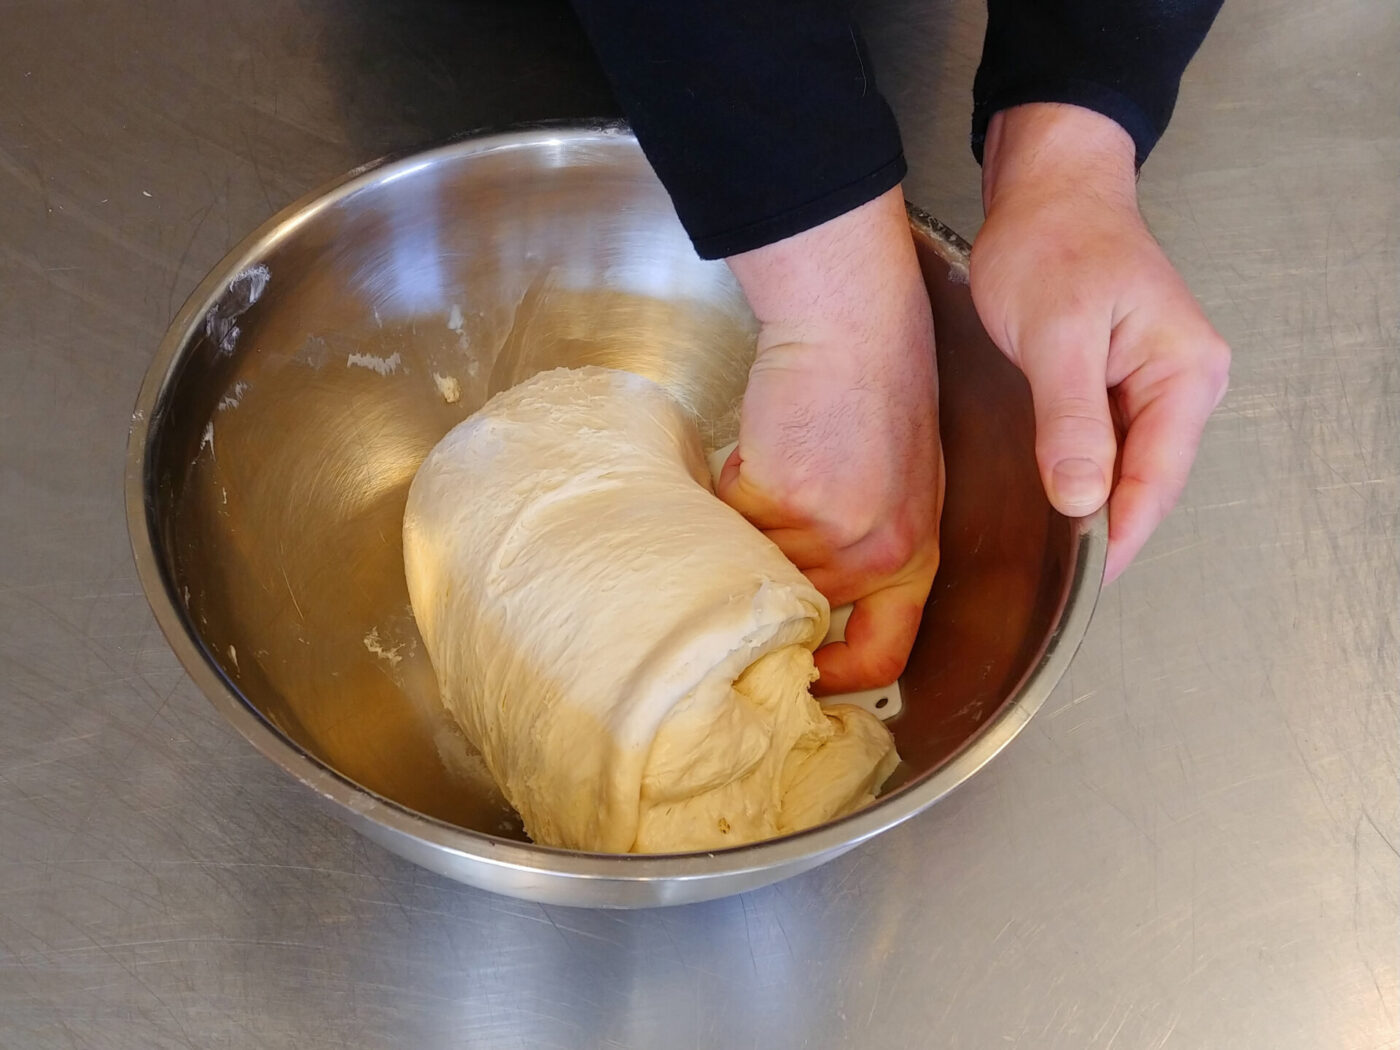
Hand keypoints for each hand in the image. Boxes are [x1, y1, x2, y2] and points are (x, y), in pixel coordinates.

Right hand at [720, 187, 944, 692]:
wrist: (852, 321)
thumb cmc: (873, 388)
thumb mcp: (897, 484)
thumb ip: (864, 548)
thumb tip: (804, 602)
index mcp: (914, 557)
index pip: (882, 656)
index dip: (831, 679)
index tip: (795, 674)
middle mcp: (880, 554)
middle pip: (797, 609)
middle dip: (765, 578)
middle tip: (750, 549)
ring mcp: (831, 528)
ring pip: (754, 562)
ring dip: (744, 524)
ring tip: (768, 471)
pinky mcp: (783, 495)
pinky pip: (730, 517)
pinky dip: (727, 486)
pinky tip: (759, 446)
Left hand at [973, 103, 1230, 580]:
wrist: (1046, 190)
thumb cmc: (1053, 243)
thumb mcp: (1056, 334)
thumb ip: (1072, 418)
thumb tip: (1084, 499)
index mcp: (1185, 373)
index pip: (1156, 481)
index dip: (1118, 536)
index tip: (1080, 584)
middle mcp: (1182, 385)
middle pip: (1145, 483)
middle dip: (1104, 530)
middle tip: (1050, 584)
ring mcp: (1153, 386)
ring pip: (1123, 470)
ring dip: (1090, 508)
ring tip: (1044, 556)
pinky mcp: (1119, 384)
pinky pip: (1105, 446)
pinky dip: (1079, 476)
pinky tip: (1046, 501)